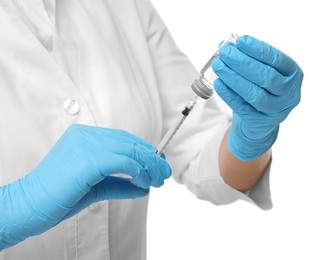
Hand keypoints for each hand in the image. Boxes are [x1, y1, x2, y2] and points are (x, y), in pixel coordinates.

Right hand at [0, 124, 170, 249]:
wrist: (30, 205)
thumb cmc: (59, 196)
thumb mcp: (97, 187)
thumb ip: (120, 183)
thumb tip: (144, 187)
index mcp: (85, 136)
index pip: (123, 138)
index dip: (144, 150)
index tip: (158, 163)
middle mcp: (86, 134)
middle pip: (129, 142)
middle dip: (152, 158)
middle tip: (164, 173)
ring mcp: (86, 144)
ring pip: (130, 150)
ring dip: (149, 166)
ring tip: (158, 179)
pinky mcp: (89, 158)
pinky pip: (124, 162)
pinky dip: (139, 172)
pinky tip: (145, 182)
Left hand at [212, 35, 302, 160]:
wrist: (261, 120)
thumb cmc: (262, 89)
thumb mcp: (261, 71)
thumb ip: (247, 57)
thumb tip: (225, 44)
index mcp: (293, 74)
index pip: (276, 59)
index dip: (257, 49)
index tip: (240, 41)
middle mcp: (289, 93)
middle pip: (265, 76)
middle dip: (242, 62)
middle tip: (225, 53)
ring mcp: (276, 110)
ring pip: (254, 94)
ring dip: (233, 78)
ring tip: (219, 66)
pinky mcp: (260, 122)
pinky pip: (242, 107)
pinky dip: (229, 94)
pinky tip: (219, 83)